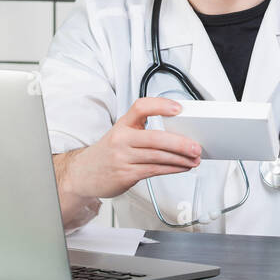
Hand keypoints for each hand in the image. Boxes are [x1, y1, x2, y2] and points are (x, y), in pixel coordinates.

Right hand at [59, 97, 201, 201]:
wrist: (83, 174)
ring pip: (157, 157)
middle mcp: (121, 139)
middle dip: (180, 143)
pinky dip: (171, 169)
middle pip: (155, 138)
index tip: (178, 108)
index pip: (140, 107)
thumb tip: (177, 133)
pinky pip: (154, 170)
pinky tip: (181, 167)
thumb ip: (142, 131)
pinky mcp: (126, 174)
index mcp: (122, 124)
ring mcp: (122, 157)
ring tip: (194, 159)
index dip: (160, 105)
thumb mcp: (120, 134)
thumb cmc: (107, 153)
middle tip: (196, 146)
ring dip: (180, 159)